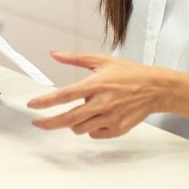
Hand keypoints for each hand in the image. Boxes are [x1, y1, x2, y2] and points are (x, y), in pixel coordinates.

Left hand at [26, 52, 171, 138]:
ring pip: (80, 129)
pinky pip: (94, 134)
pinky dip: (89, 128)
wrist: (156, 89)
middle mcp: (102, 103)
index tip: (32, 105)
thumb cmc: (130, 73)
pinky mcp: (118, 129)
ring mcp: (110, 118)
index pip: (65, 95)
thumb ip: (75, 58)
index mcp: (96, 84)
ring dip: (71, 124)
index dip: (46, 101)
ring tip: (77, 113)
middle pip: (68, 119)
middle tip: (38, 122)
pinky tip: (95, 118)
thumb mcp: (102, 60)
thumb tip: (54, 54)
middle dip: (49, 123)